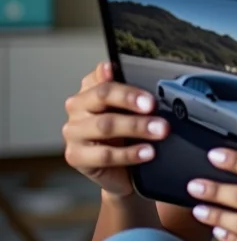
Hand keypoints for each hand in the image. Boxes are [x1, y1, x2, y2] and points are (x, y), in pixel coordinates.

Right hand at [62, 61, 169, 197]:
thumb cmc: (127, 132)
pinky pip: (105, 154)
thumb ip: (137, 94)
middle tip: (153, 105)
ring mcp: (73, 131)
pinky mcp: (75, 156)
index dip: (114, 72)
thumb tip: (155, 84)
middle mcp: (78, 106)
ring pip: (105, 125)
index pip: (101, 75)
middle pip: (102, 95)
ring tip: (159, 130)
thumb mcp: (133, 110)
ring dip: (135, 126)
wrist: (121, 170)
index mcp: (91, 88)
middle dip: (130, 98)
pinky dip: (129, 153)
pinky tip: (146, 152)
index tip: (123, 70)